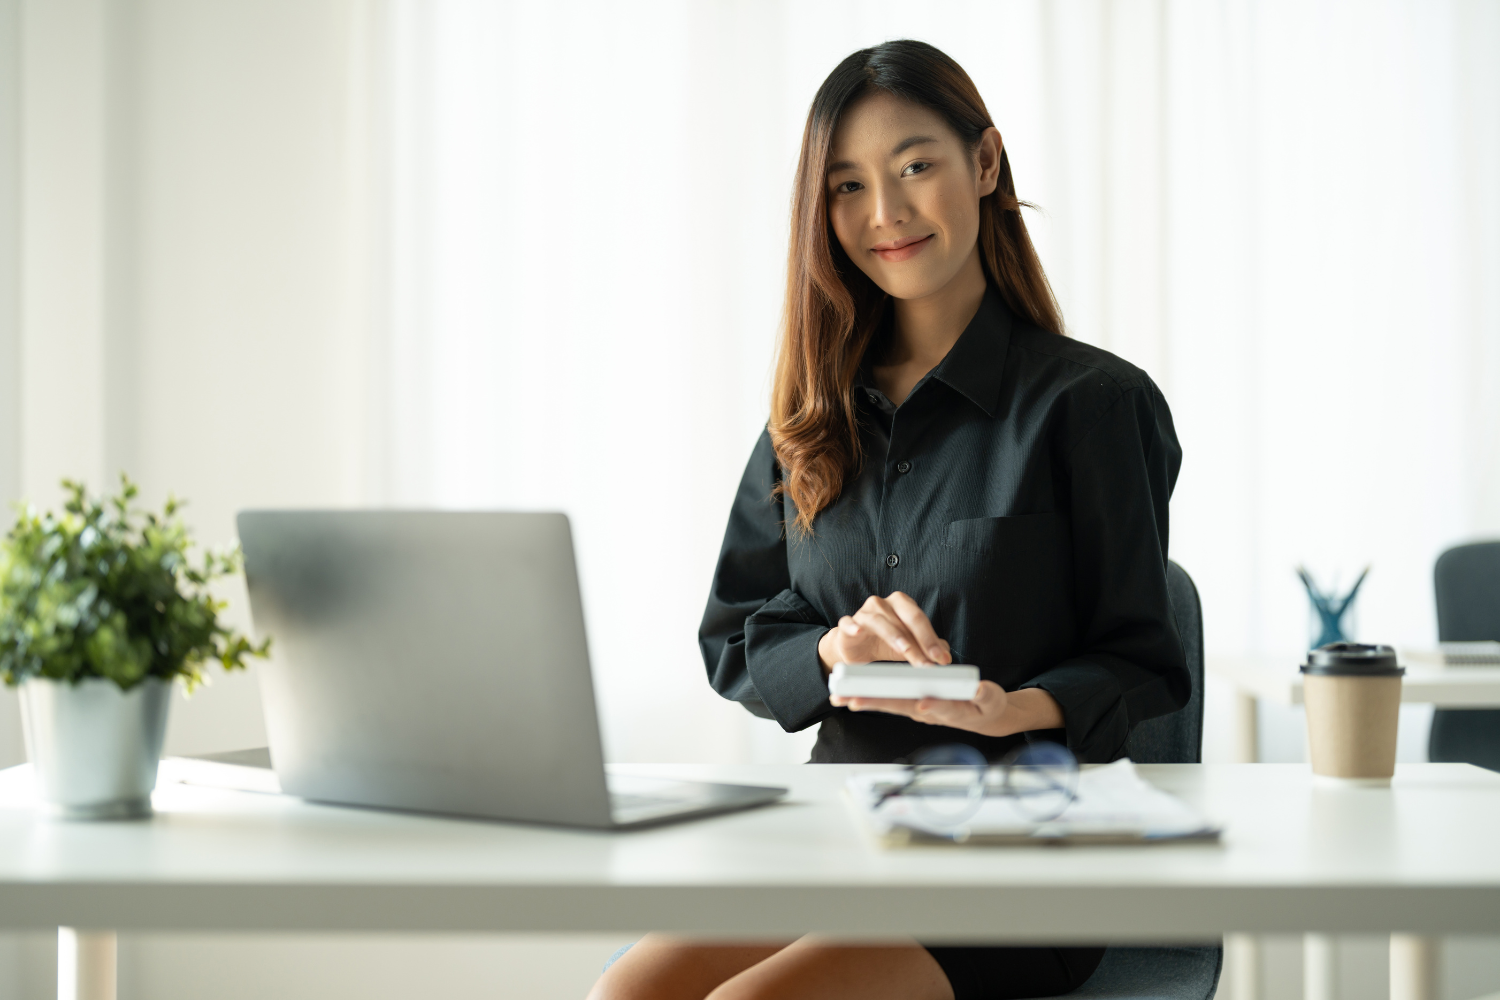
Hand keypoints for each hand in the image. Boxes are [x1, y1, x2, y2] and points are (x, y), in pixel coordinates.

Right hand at [817, 592, 951, 672]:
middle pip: (906, 617)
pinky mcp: (847, 623)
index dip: (932, 640)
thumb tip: (946, 653)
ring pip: (881, 621)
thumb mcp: (909, 648)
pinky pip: (848, 622)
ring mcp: (864, 612)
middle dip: (920, 640)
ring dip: (895, 636)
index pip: (921, 620)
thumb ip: (927, 648)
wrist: (855, 647)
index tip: (943, 660)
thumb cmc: (884, 643)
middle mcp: (884, 603)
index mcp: (902, 605)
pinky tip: (858, 632)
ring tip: (906, 651)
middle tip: (929, 661)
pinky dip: (853, 626)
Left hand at [829, 683, 1063, 739]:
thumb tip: (978, 689)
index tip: (918, 703)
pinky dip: (872, 696)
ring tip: (842, 698)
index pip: (935, 707)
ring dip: (866, 700)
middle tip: (853, 701)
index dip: (927, 706)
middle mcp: (929, 711)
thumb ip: (985, 695)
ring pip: (890, 703)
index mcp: (950, 710)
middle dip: (877, 703)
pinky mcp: (914, 702)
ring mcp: (919, 708)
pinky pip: (890, 699)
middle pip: (901, 706)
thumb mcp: (992, 701)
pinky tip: (853, 695)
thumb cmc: (987, 708)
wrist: (984, 716)